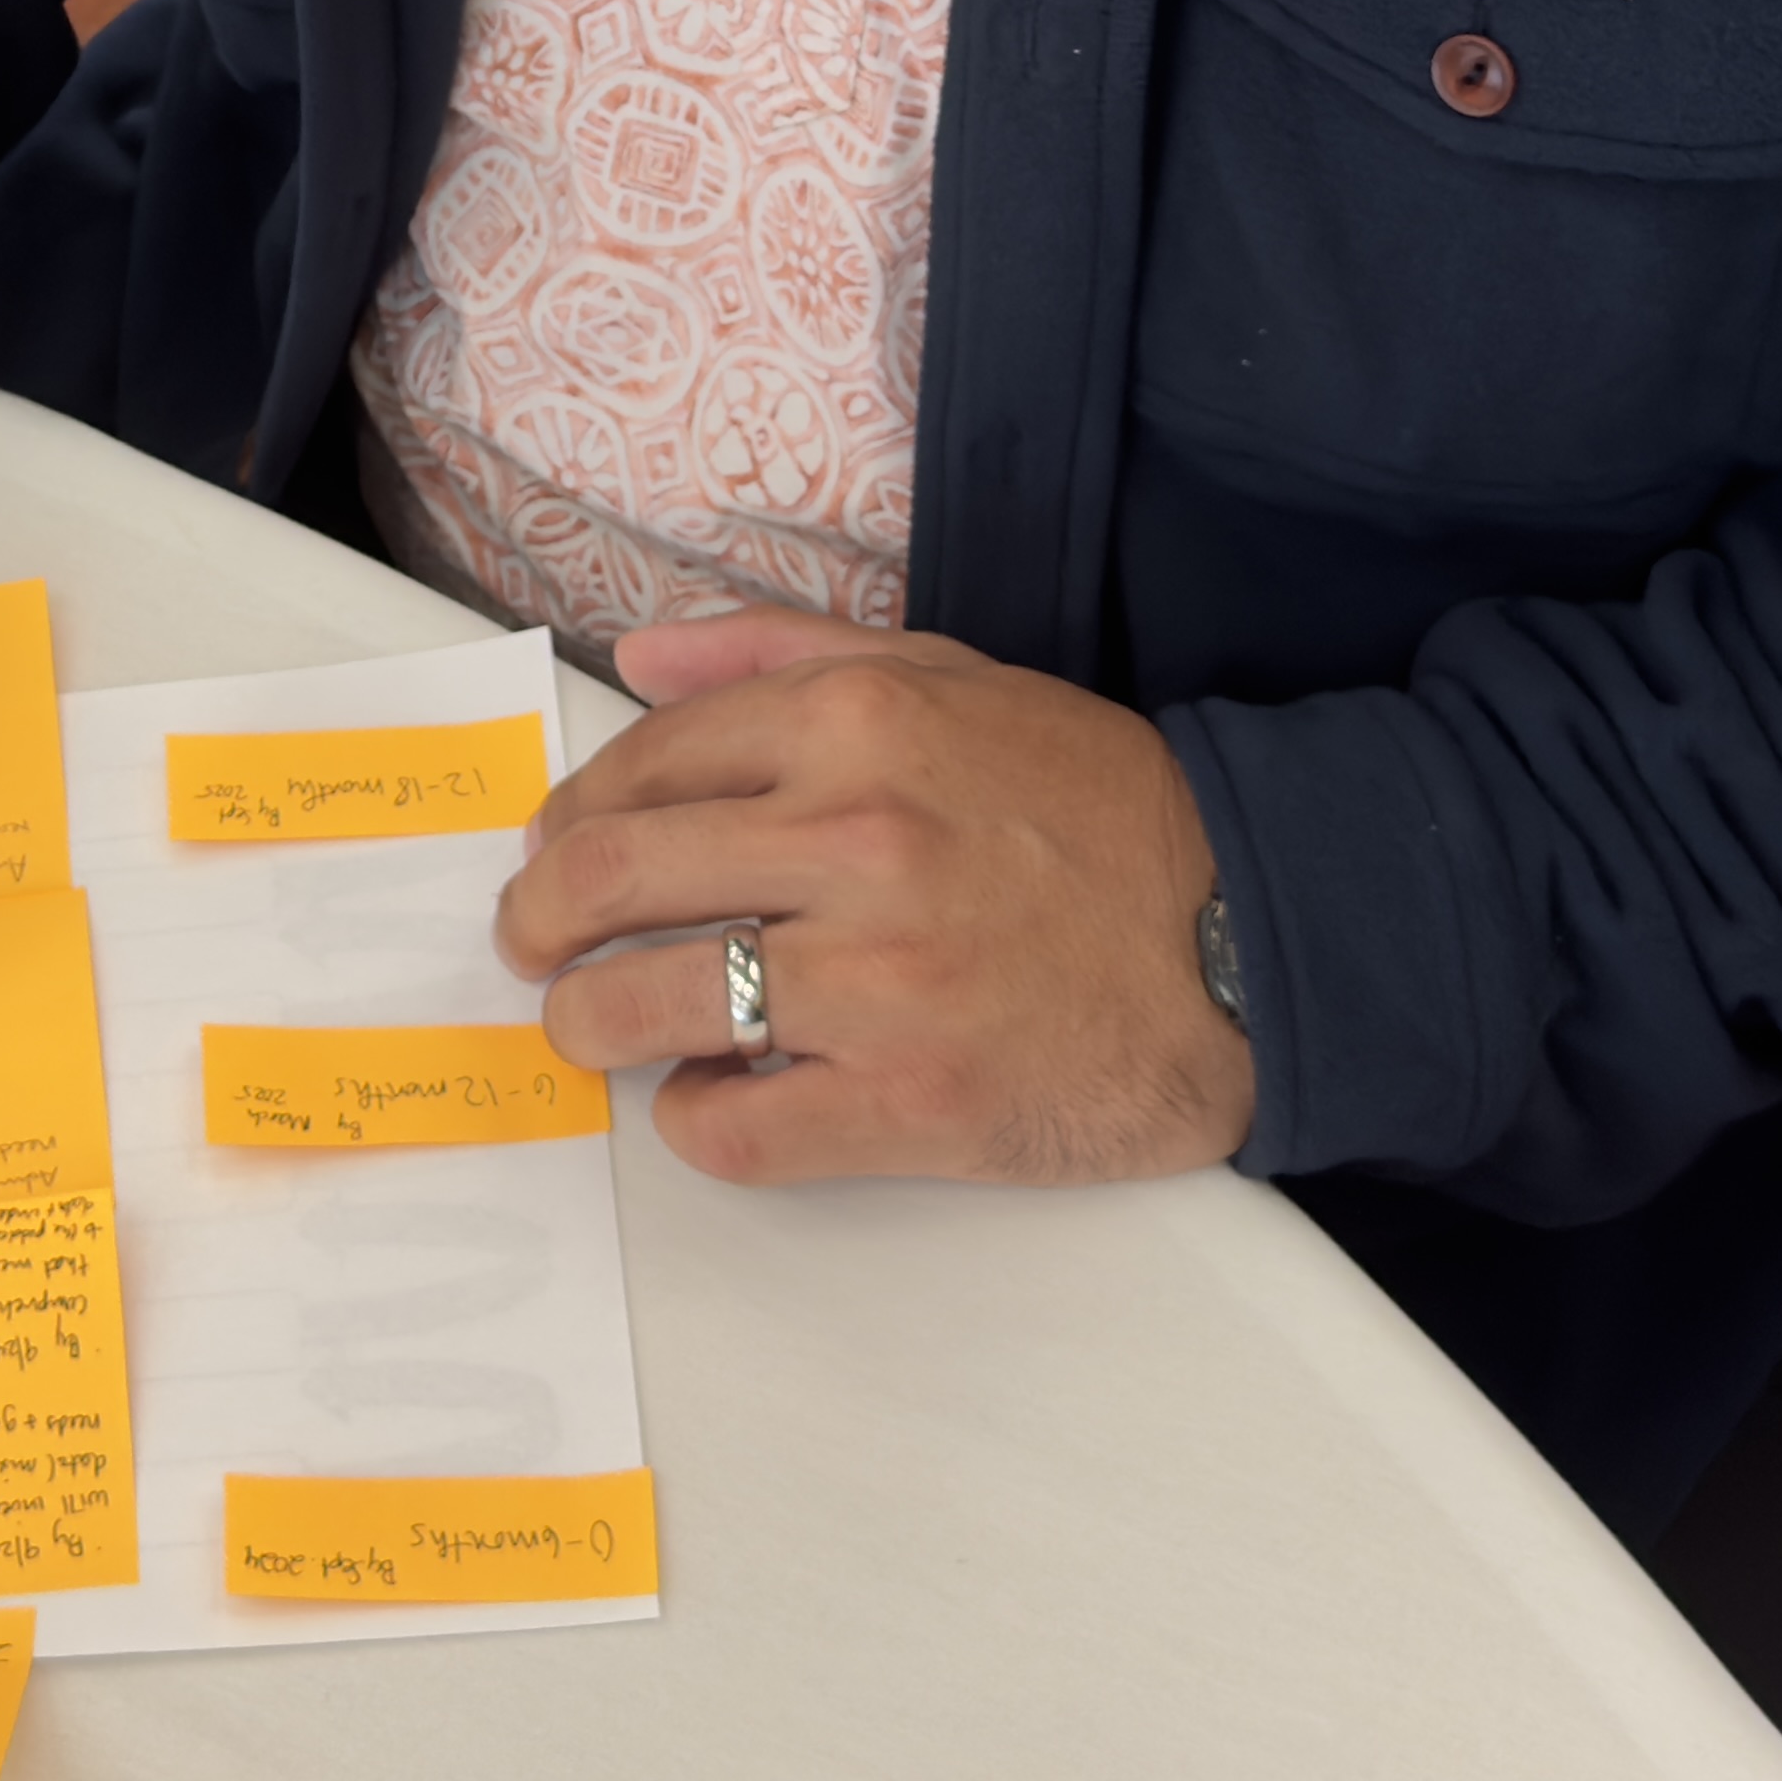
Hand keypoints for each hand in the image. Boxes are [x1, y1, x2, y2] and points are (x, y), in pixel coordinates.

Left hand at [494, 608, 1251, 1186]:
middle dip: (538, 923)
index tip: (553, 856)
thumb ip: (787, 653)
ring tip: (601, 1028)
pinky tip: (710, 1098)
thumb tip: (642, 659)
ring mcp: (880, 980)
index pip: (637, 770)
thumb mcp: (956, 679)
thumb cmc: (1096, 813)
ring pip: (643, 1006)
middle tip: (532, 948)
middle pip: (608, 882)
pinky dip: (693, 1121)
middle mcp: (857, 841)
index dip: (567, 821)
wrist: (1249, 944)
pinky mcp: (911, 1100)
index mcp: (857, 726)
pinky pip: (732, 1127)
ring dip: (592, 1024)